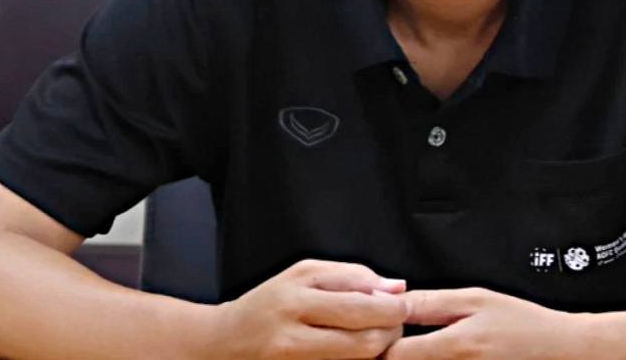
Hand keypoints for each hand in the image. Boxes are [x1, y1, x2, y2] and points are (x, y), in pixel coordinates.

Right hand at [204, 258, 408, 358]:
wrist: (222, 343)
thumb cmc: (268, 304)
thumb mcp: (302, 274)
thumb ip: (350, 276)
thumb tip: (395, 287)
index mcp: (295, 300)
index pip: (358, 306)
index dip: (391, 307)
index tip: (403, 303)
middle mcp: (292, 337)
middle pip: (363, 342)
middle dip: (391, 332)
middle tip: (396, 323)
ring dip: (378, 350)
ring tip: (377, 336)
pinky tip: (357, 350)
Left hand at [383, 287, 593, 359]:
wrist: (558, 350)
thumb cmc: (522, 323)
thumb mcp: (477, 299)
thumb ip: (432, 302)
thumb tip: (394, 301)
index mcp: (456, 347)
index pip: (394, 356)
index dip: (383, 340)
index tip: (387, 327)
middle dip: (394, 353)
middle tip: (401, 337)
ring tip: (418, 345)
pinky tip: (435, 355)